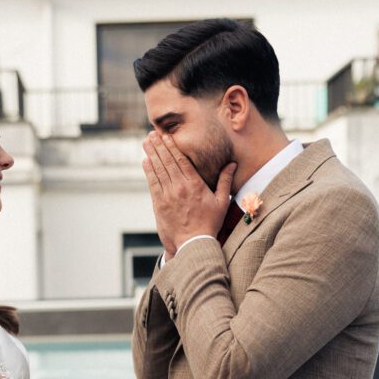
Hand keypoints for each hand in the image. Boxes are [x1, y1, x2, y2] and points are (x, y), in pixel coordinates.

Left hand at [142, 132, 234, 257]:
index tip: (166, 136)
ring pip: (158, 170)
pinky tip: (146, 161)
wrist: (193, 243)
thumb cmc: (209, 223)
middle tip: (151, 134)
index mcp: (195, 184)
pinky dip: (149, 171)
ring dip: (152, 155)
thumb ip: (225, 181)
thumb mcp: (222, 202)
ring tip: (146, 142)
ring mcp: (168, 195)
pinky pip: (153, 183)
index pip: (181, 160)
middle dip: (159, 146)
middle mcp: (179, 187)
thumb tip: (232, 163)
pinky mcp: (159, 204)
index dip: (172, 146)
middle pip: (167, 162)